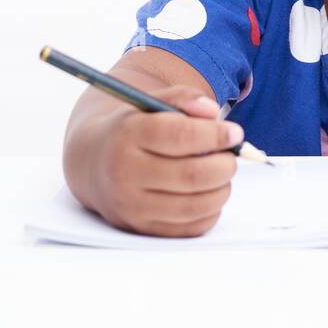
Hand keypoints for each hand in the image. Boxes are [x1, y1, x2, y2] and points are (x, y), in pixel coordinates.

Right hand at [73, 85, 243, 237]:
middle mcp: (124, 172)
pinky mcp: (141, 229)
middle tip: (231, 157)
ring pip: (195, 205)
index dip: (215, 135)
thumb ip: (182, 98)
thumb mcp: (149, 104)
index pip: (180, 136)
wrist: (93, 164)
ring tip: (220, 174)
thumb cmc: (131, 130)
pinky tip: (207, 194)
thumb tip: (212, 112)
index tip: (235, 133)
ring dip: (221, 189)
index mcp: (127, 134)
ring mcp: (131, 205)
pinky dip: (210, 211)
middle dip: (224, 165)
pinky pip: (190, 228)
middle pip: (192, 175)